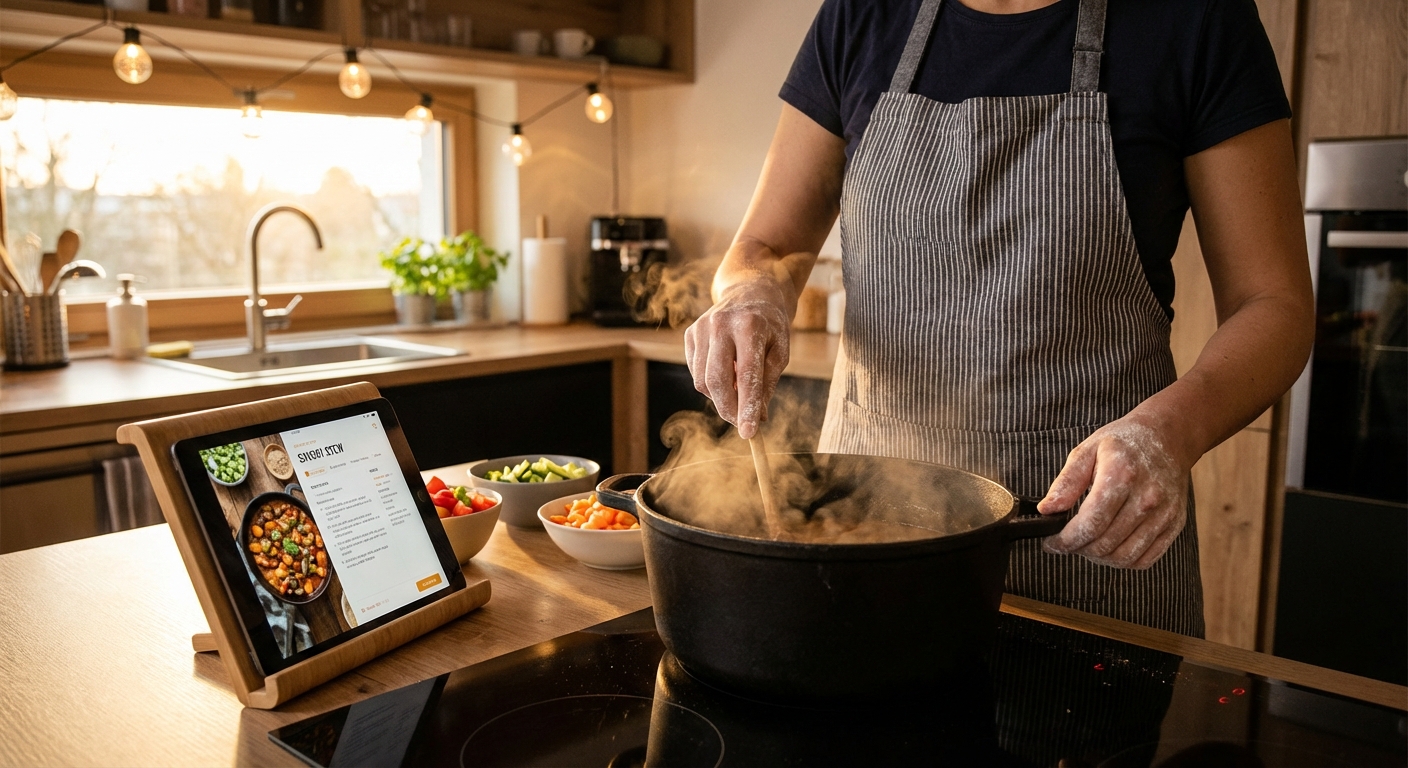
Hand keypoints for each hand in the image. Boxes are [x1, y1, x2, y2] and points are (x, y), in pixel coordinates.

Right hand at [683, 280, 790, 438]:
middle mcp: (720, 324)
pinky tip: (726, 372)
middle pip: (716, 381)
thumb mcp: (779, 351)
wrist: (750, 291)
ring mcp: (701, 328)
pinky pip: (696, 372)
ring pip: (702, 381)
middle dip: (729, 410)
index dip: (747, 407)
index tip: (749, 433)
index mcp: (750, 326)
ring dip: (720, 397)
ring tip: (738, 389)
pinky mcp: (690, 334)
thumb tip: (758, 419)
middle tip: (742, 424)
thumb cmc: (770, 325)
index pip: (747, 376)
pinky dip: (710, 383)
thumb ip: (768, 384)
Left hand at [1037, 418, 1189, 569]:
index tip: (1051, 543)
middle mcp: (1146, 498)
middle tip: (1067, 542)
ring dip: (1098, 558)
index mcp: (1121, 476)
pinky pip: (1145, 560)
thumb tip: (1046, 509)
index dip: (1065, 541)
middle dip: (1078, 549)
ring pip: (1123, 558)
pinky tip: (1109, 548)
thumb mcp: (1087, 450)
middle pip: (1104, 544)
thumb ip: (1066, 482)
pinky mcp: (1174, 525)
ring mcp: (1163, 514)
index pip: (1090, 524)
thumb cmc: (1123, 443)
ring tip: (1086, 546)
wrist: (1167, 437)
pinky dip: (1122, 561)